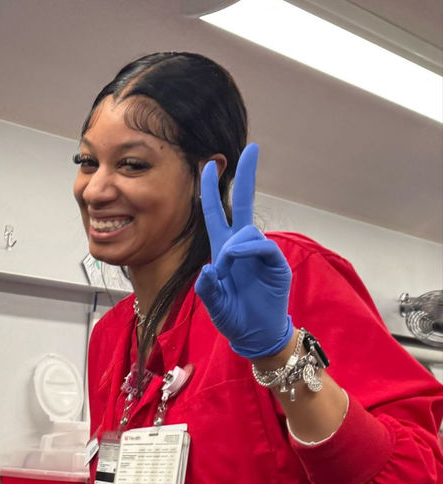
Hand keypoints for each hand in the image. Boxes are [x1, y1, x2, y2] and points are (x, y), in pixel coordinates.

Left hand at [194, 144, 293, 357]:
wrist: (256, 334)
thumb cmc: (233, 317)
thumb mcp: (213, 304)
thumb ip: (208, 289)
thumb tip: (209, 269)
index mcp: (222, 251)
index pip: (215, 214)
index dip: (211, 191)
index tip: (208, 166)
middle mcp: (241, 247)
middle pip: (244, 204)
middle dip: (246, 176)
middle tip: (251, 149)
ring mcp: (260, 253)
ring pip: (246, 231)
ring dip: (234, 248)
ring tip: (231, 270)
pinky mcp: (275, 263)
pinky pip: (261, 246)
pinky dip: (249, 251)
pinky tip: (240, 260)